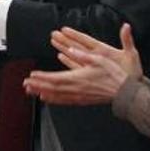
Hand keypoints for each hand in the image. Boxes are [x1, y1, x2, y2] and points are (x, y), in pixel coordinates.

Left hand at [23, 24, 140, 105]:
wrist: (125, 92)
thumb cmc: (114, 75)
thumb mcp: (99, 59)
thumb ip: (83, 55)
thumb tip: (70, 49)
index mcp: (78, 78)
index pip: (55, 78)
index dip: (42, 78)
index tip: (31, 76)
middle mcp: (76, 89)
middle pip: (52, 89)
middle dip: (37, 86)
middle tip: (25, 85)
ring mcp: (79, 96)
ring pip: (56, 96)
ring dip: (42, 93)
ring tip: (31, 91)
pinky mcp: (82, 100)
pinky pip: (64, 101)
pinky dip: (54, 100)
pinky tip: (47, 99)